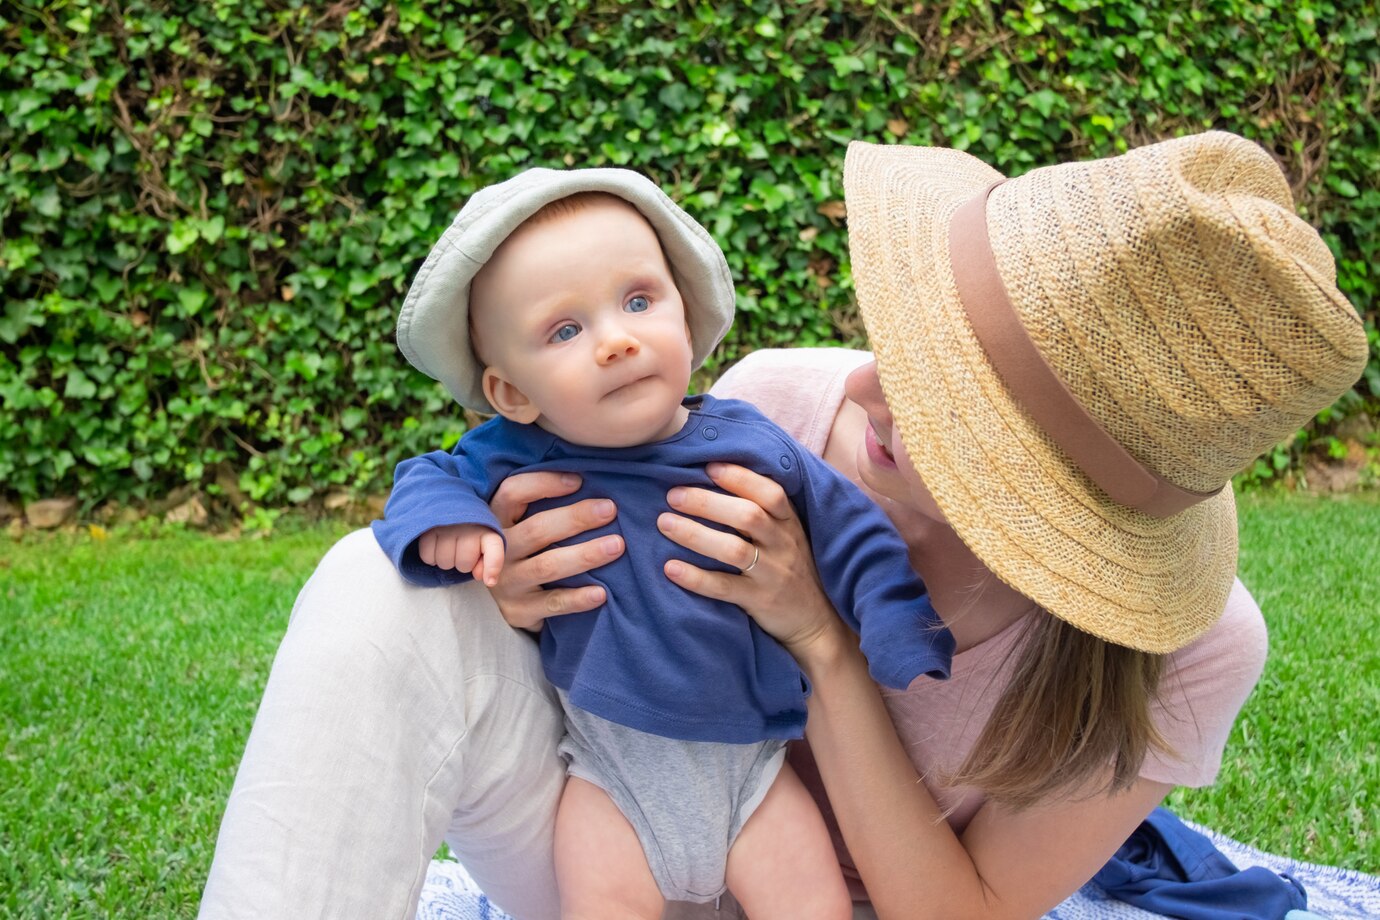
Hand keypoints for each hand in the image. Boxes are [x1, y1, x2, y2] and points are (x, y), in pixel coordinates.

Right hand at [419, 523, 505, 584]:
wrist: (450, 509)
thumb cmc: (471, 534)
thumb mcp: (484, 545)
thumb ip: (488, 562)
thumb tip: (480, 576)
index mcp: (488, 531)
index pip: (494, 549)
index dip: (492, 567)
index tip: (490, 581)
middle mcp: (469, 526)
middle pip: (464, 564)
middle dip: (462, 565)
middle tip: (461, 553)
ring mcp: (448, 526)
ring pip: (445, 562)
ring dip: (446, 562)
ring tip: (448, 549)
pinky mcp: (429, 527)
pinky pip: (428, 556)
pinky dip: (431, 558)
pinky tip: (436, 548)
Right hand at [485, 471, 624, 631]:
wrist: (505, 603)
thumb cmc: (527, 551)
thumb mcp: (522, 524)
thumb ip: (545, 505)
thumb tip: (594, 480)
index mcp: (497, 519)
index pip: (513, 492)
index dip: (544, 483)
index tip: (579, 481)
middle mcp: (499, 550)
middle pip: (536, 530)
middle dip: (576, 518)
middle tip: (610, 510)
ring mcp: (506, 582)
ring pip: (547, 566)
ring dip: (585, 554)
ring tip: (617, 545)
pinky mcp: (519, 611)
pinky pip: (553, 603)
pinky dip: (579, 598)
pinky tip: (602, 592)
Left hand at [657, 463, 847, 662]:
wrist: (815, 620)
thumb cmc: (790, 568)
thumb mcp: (787, 535)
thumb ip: (763, 511)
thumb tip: (714, 476)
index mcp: (789, 523)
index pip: (771, 493)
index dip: (740, 478)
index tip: (708, 467)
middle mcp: (783, 545)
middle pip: (748, 516)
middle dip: (708, 502)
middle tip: (673, 495)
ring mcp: (772, 574)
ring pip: (734, 550)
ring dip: (696, 535)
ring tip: (664, 524)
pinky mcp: (759, 601)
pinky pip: (724, 588)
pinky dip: (696, 578)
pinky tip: (671, 568)